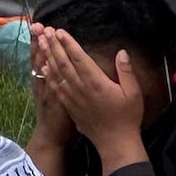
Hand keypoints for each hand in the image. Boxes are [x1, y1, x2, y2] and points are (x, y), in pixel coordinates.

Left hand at [30, 24, 149, 172]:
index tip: (60, 31)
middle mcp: (81, 88)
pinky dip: (48, 77)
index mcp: (97, 83)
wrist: (115, 143)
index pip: (80, 58)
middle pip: (64, 63)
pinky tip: (43, 68)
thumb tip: (121, 52)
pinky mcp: (70, 107)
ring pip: (57, 74)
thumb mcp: (134, 93)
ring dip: (48, 57)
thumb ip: (126, 72)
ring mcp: (73, 98)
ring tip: (42, 43)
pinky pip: (56, 88)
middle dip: (54, 46)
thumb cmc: (127, 117)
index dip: (69, 44)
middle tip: (46, 31)